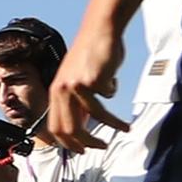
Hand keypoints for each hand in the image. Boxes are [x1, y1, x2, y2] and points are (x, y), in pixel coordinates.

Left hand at [44, 24, 123, 152]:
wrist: (99, 30)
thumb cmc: (91, 55)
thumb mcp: (76, 81)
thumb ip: (77, 101)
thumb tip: (84, 125)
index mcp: (55, 92)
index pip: (56, 126)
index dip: (68, 142)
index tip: (81, 151)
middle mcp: (61, 90)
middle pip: (70, 128)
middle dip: (88, 142)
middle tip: (101, 148)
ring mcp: (76, 85)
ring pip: (96, 115)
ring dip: (114, 124)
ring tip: (126, 128)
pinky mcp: (92, 79)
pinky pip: (108, 94)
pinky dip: (113, 90)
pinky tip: (112, 79)